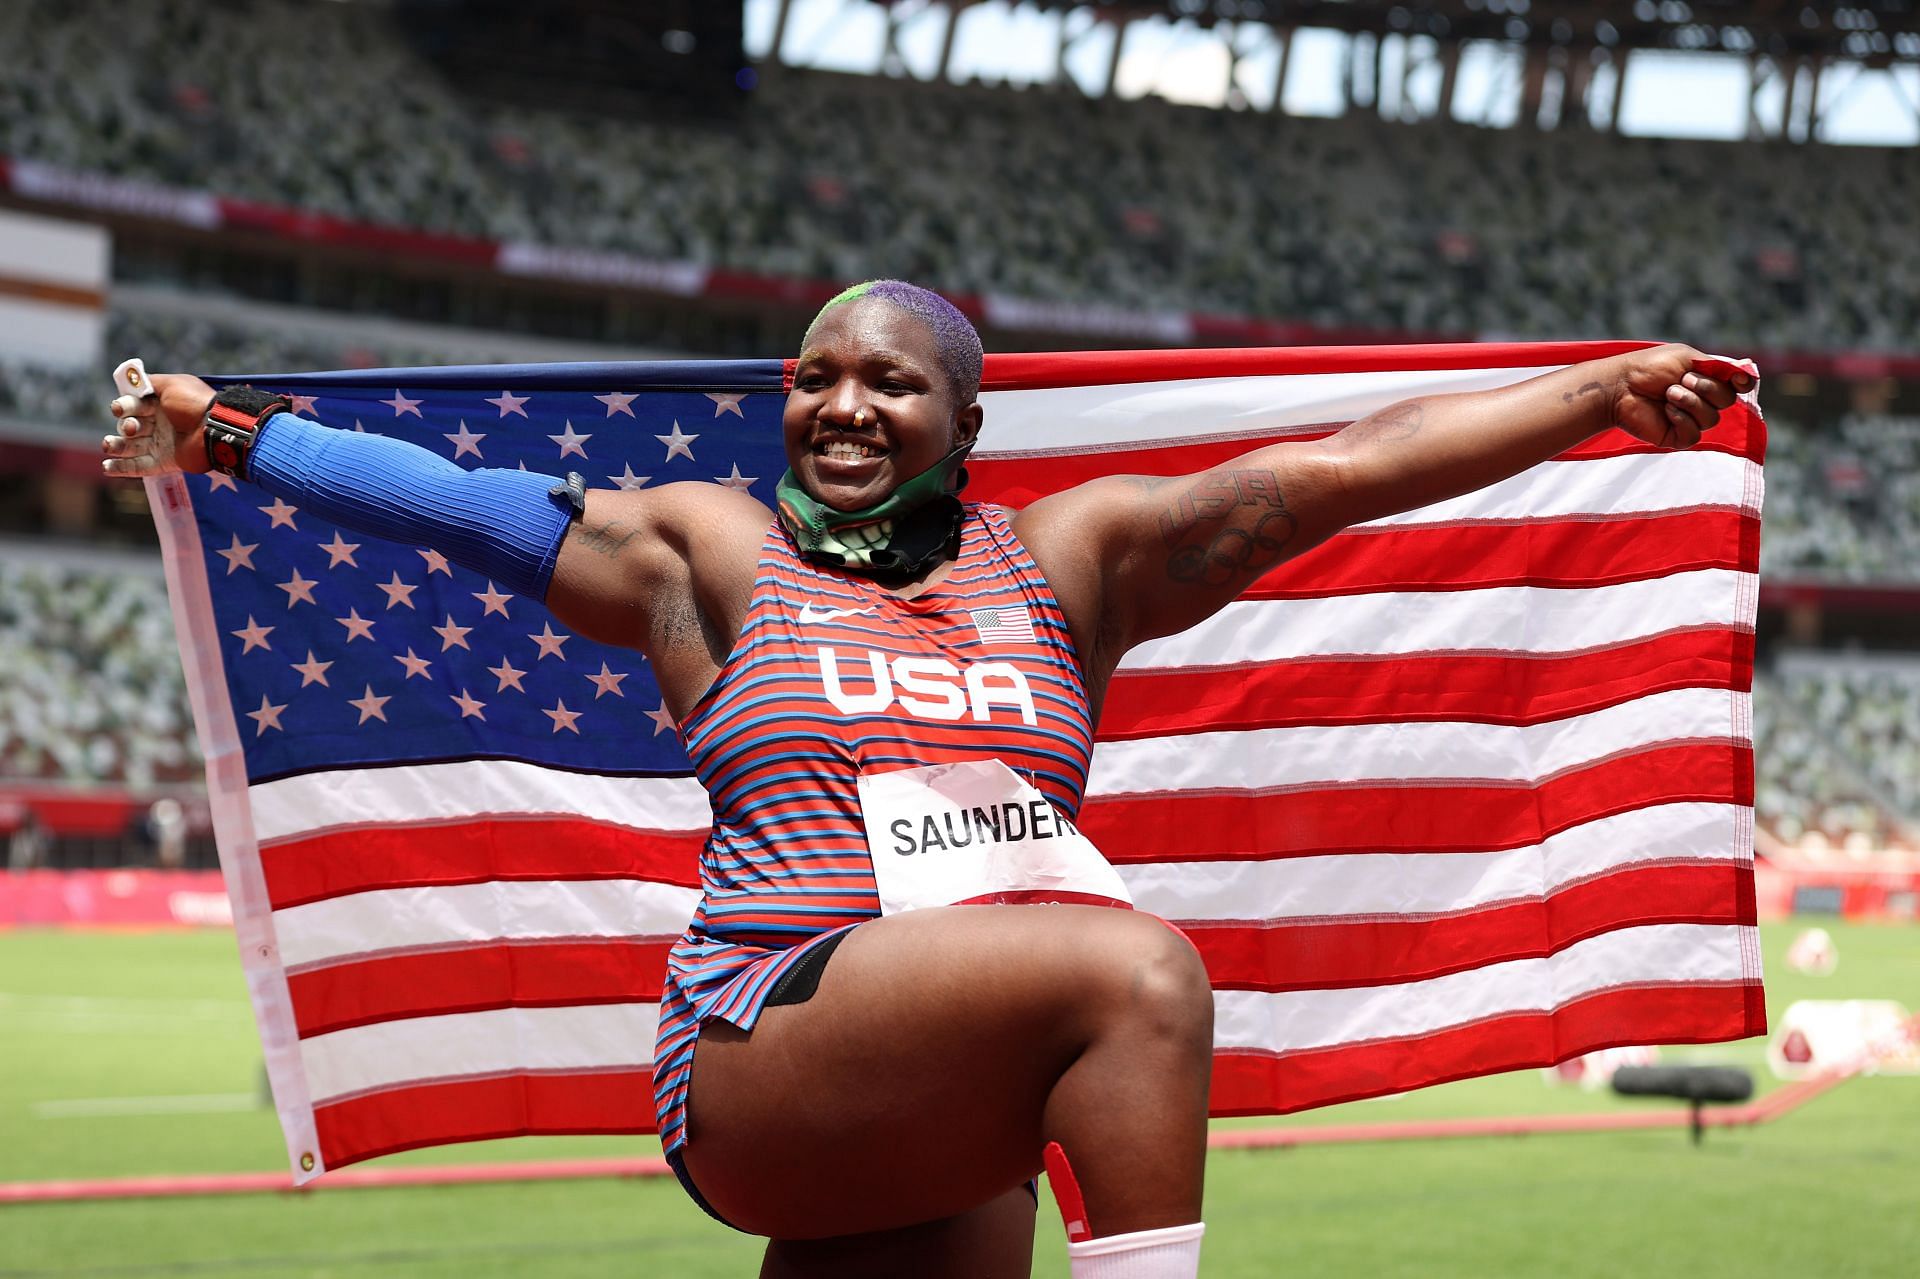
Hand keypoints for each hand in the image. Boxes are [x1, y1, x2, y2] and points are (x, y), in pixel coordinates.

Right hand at [102, 371, 216, 475]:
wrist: (215, 428)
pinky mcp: (165, 463)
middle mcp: (159, 425)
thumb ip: (150, 382)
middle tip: (130, 428)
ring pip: (131, 447)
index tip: (119, 409)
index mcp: (160, 406)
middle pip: (130, 426)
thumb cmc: (193, 403)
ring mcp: (162, 445)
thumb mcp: (172, 384)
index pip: (133, 407)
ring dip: (116, 446)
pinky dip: (122, 468)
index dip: (124, 407)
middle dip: (125, 426)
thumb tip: (132, 379)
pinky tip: (107, 467)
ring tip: (108, 445)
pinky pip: (140, 467)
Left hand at [1607, 344, 1752, 449]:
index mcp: (1706, 380)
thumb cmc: (1649, 367)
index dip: (1742, 383)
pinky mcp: (1676, 437)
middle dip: (1706, 388)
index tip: (1737, 380)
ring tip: (1668, 394)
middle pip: (1727, 401)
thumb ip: (1718, 367)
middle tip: (1680, 380)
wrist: (1620, 385)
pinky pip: (1694, 434)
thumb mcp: (1687, 357)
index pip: (1738, 386)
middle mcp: (1701, 401)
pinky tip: (1666, 411)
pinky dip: (1682, 419)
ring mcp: (1689, 420)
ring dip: (1690, 402)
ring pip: (1712, 418)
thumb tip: (1748, 377)